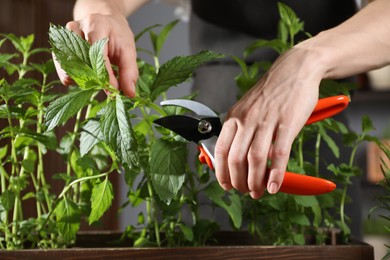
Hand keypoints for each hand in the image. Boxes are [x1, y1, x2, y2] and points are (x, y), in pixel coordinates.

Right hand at [53, 13, 137, 96]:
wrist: (104, 22)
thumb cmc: (117, 36)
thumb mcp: (128, 50)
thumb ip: (129, 72)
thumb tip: (129, 93)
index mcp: (96, 25)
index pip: (97, 55)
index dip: (106, 76)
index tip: (114, 90)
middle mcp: (75, 29)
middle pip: (81, 63)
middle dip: (94, 79)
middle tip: (107, 86)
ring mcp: (63, 38)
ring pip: (69, 69)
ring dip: (85, 80)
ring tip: (98, 77)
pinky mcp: (58, 49)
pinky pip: (64, 72)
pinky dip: (77, 78)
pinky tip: (89, 74)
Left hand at [214, 46, 321, 198]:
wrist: (294, 69)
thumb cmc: (271, 92)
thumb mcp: (246, 108)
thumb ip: (239, 130)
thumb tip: (236, 157)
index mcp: (234, 117)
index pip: (220, 150)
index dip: (221, 172)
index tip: (225, 184)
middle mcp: (246, 120)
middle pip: (235, 159)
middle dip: (237, 181)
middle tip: (244, 191)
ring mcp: (266, 121)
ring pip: (255, 159)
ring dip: (255, 182)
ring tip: (258, 192)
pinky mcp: (287, 123)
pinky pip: (279, 153)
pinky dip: (275, 174)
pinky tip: (274, 186)